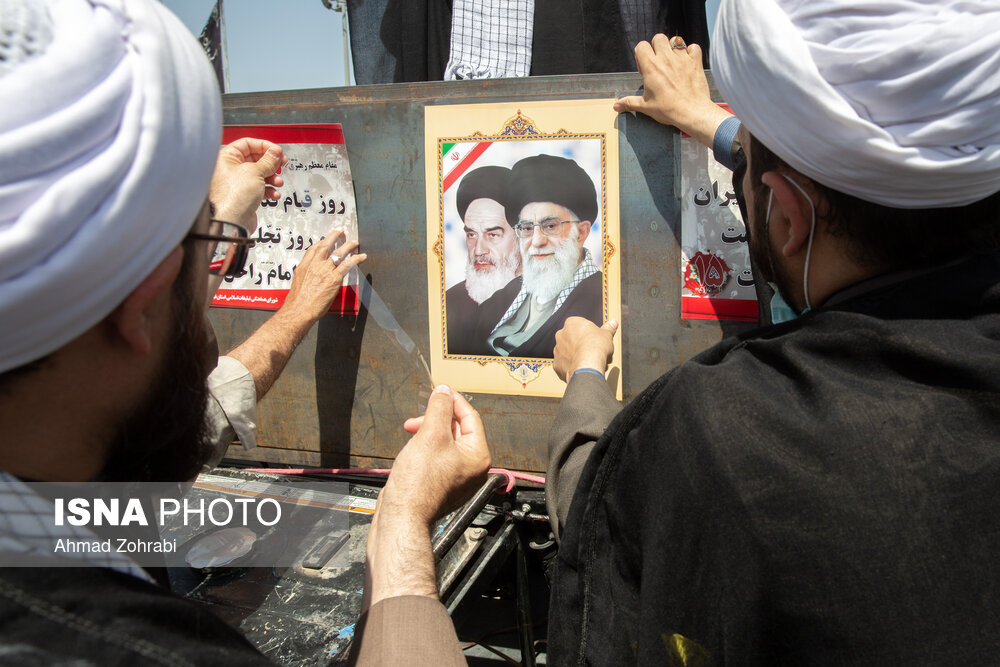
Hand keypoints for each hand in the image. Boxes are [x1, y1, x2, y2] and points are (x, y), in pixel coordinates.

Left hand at [209, 138, 288, 231]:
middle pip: (255, 159)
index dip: (265, 146)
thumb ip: (268, 160)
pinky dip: (269, 190)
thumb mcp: (255, 172)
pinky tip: (273, 193)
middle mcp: (231, 169)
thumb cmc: (233, 197)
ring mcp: (238, 183)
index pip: (248, 144)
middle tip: (281, 163)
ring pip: (260, 174)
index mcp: (227, 157)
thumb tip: (275, 152)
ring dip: (272, 178)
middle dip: (271, 163)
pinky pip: (260, 188)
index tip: (277, 151)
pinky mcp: (244, 195)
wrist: (231, 221)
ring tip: (278, 181)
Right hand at [279, 228, 366, 325]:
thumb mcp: (297, 284)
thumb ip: (305, 277)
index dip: (321, 242)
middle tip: (340, 230)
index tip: (326, 239)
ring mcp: (324, 270)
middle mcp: (314, 265)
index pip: (313, 249)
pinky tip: (362, 257)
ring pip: (338, 253)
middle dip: (334, 235)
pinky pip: (347, 265)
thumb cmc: (297, 302)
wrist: (299, 310)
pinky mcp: (334, 278)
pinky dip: (356, 259)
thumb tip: (310, 279)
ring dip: (348, 246)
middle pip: (326, 245)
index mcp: (304, 266)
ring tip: (354, 242)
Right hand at [384, 385, 491, 525]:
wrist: (402, 516)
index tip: (439, 392)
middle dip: (435, 419)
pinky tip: (411, 450)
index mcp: (478, 456)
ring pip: (445, 443)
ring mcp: (457, 478)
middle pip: (458, 430)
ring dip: (427, 433)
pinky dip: (425, 448)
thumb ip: (439, 408)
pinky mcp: (442, 485)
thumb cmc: (418, 483)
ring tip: (411, 434)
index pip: (470, 417)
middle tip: (416, 419)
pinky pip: (437, 458)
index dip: (453, 401)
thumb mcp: (430, 434)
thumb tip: (444, 392)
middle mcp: (472, 468)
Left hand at [552, 317, 618, 381]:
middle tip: (595, 352)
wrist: (587, 365)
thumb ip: (608, 328)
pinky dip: (572, 367)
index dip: (590, 334)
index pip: (580, 326)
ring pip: (568, 353)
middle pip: (573, 339)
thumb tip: (613, 323)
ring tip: (590, 362)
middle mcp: (561, 335)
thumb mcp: (606, 334)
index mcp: (572, 323)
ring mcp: (557, 350)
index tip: (597, 340)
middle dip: (583, 345)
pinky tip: (582, 369)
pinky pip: (565, 365)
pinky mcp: (557, 365)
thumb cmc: (596, 347)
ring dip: (577, 356)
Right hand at [613, 35, 731, 148]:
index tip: (644, 69)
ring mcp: (682, 59)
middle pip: (658, 38)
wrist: (691, 112)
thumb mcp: (645, 106)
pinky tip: (687, 61)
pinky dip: (691, 52)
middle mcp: (666, 59)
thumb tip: (617, 106)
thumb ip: (630, 102)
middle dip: (657, 47)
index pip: (641, 46)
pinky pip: (694, 47)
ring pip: (676, 40)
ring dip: (673, 48)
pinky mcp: (695, 62)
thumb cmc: (668, 109)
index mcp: (651, 67)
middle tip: (658, 62)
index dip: (641, 55)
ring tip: (672, 61)